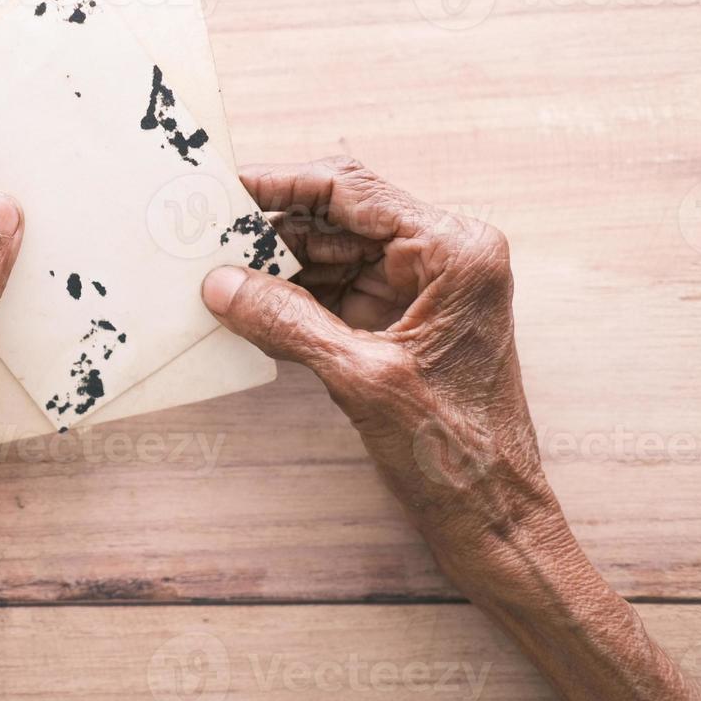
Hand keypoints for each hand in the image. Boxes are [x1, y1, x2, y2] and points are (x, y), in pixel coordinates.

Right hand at [202, 156, 700, 700]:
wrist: (492, 515)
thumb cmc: (451, 452)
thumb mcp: (357, 378)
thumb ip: (286, 321)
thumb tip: (221, 283)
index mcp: (454, 252)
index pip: (352, 191)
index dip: (282, 184)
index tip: (227, 188)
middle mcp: (447, 255)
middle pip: (341, 217)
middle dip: (275, 227)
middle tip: (208, 231)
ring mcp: (429, 287)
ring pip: (337, 252)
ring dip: (281, 263)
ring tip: (219, 268)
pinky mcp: (409, 318)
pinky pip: (342, 288)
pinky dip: (297, 295)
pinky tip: (250, 303)